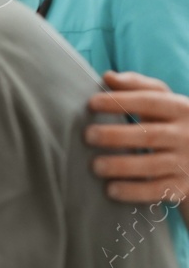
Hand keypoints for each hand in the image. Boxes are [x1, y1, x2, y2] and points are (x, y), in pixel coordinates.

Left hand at [88, 72, 188, 205]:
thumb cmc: (171, 124)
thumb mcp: (164, 102)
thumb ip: (138, 86)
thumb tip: (108, 76)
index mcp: (182, 109)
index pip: (151, 101)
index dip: (121, 101)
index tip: (91, 103)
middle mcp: (187, 134)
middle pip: (150, 135)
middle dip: (117, 135)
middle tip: (89, 135)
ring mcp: (186, 162)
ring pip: (153, 164)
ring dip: (122, 166)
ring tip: (96, 165)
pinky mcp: (182, 186)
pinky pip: (157, 190)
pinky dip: (134, 191)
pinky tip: (111, 189)